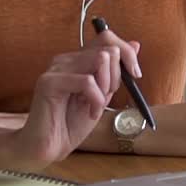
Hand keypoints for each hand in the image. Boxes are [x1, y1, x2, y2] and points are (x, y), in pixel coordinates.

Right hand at [11, 30, 141, 165]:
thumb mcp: (103, 95)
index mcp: (79, 60)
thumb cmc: (72, 123)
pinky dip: (96, 99)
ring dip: (106, 87)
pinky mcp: (49, 82)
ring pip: (99, 59)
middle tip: (107, 96)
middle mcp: (67, 59)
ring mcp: (56, 68)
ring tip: (96, 105)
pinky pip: (87, 81)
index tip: (135, 74)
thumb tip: (135, 44)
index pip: (106, 37)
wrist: (50, 147)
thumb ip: (116, 70)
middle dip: (116, 75)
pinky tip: (90, 112)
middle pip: (107, 49)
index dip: (126, 52)